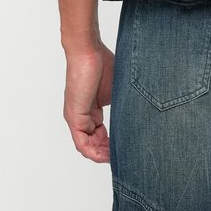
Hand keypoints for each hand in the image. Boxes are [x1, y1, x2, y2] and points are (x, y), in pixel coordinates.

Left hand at [63, 42, 114, 162]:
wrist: (88, 51)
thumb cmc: (101, 63)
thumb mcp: (115, 90)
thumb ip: (121, 105)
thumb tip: (135, 115)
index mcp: (90, 110)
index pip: (99, 134)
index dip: (111, 144)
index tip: (125, 148)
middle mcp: (81, 116)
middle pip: (93, 143)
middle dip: (108, 152)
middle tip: (124, 156)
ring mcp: (76, 117)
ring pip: (87, 146)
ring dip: (101, 155)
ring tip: (116, 159)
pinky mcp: (74, 116)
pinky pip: (81, 142)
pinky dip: (93, 152)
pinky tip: (105, 156)